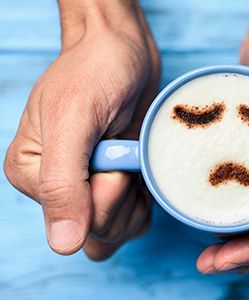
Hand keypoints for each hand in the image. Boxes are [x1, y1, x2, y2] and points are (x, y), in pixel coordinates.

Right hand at [4, 0, 159, 259]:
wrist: (123, 50)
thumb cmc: (95, 71)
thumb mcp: (73, 119)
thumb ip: (62, 183)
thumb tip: (62, 245)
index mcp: (32, 176)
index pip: (75, 222)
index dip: (107, 192)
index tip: (115, 152)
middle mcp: (59, 187)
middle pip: (100, 233)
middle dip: (124, 196)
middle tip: (126, 151)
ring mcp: (90, 188)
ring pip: (119, 232)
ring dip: (138, 199)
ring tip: (135, 156)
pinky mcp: (117, 184)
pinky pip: (135, 218)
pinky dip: (148, 199)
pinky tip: (144, 166)